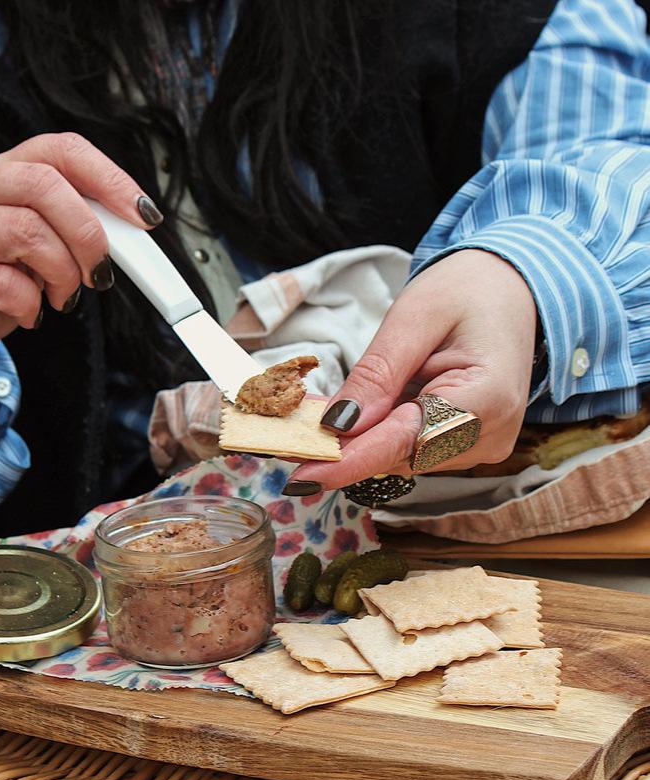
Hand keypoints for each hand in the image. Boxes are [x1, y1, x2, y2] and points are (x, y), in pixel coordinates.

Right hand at [0, 133, 161, 410]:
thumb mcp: (22, 257)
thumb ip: (59, 238)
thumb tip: (119, 240)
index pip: (55, 150)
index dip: (108, 178)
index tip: (144, 215)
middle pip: (40, 183)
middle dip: (88, 232)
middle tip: (98, 273)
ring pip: (22, 229)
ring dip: (62, 272)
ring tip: (62, 298)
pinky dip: (30, 305)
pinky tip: (28, 316)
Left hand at [285, 250, 537, 490]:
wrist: (511, 290)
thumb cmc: (467, 292)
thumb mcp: (413, 318)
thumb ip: (377, 374)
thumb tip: (338, 425)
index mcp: (488, 398)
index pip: (408, 440)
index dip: (351, 460)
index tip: (303, 475)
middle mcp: (490, 435)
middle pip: (400, 453)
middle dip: (342, 447)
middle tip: (282, 439)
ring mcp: (480, 445)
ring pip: (400, 454)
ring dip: (355, 440)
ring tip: (311, 419)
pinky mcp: (465, 444)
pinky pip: (409, 445)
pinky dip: (374, 433)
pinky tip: (347, 416)